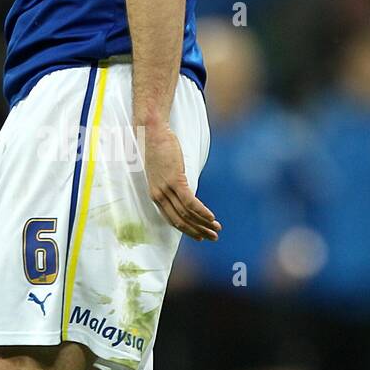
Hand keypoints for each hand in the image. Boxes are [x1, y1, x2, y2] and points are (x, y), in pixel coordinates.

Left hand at [140, 121, 220, 240]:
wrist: (152, 131)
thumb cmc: (159, 148)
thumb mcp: (164, 170)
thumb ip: (173, 184)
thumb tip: (186, 191)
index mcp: (155, 195)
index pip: (171, 219)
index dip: (186, 230)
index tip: (199, 236)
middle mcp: (158, 195)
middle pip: (180, 220)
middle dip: (198, 231)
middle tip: (212, 238)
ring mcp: (166, 188)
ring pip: (186, 213)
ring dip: (203, 224)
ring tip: (216, 230)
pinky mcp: (174, 179)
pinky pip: (189, 201)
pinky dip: (201, 212)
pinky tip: (211, 218)